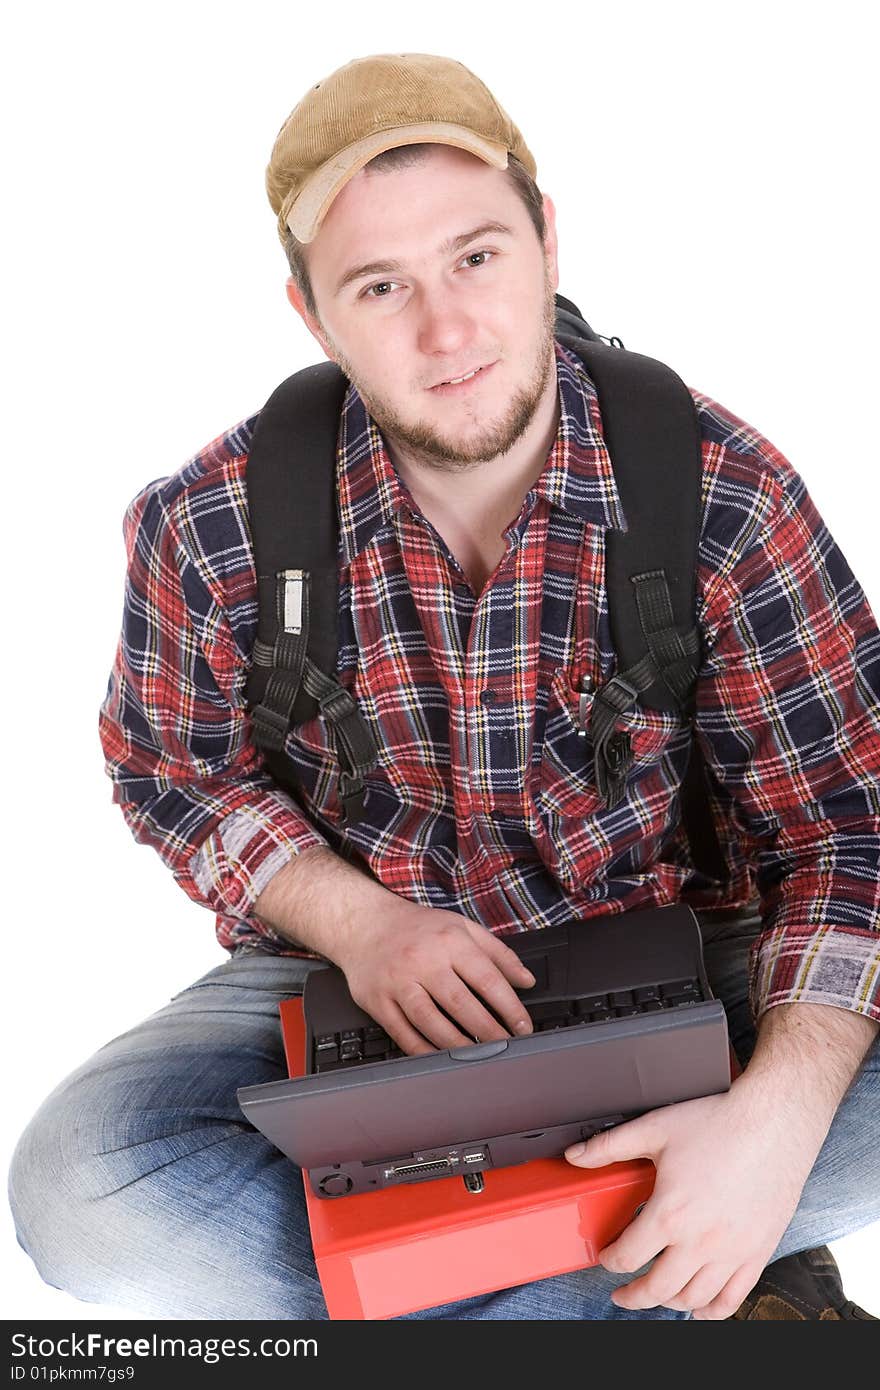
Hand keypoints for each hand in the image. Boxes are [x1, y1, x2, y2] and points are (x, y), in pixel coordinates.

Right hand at [335, 904, 535, 1054]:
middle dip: (488, 1031)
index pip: (487, 979)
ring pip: (430, 1022)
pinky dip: (423, 1050)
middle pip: (460, 1004)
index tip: (523, 1026)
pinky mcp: (377, 1001)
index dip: (510, 1007)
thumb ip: (497, 952)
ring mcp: (398, 982)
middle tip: (505, 1046)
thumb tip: (526, 979)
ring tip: (477, 1056)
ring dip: (457, 1045)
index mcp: (449, 941)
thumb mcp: (461, 926)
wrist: (364, 922)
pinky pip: (402, 1033)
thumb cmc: (417, 927)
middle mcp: (423, 961)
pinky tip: (440, 1057)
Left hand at [563, 1078, 824, 1317]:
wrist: (773, 1123)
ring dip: (667, 1302)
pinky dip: (710, 1312)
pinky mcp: (757, 1254)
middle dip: (632, 1295)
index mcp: (670, 1214)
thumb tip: (575, 1156)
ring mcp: (732, 1253)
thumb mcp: (655, 1128)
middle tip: (621, 1292)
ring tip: (656, 1294)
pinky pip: (732, 1300)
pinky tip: (698, 1307)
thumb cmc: (718, 1123)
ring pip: (692, 1299)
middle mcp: (700, 1242)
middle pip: (657, 1289)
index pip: (627, 1257)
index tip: (606, 1256)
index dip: (609, 1260)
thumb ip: (610, 1146)